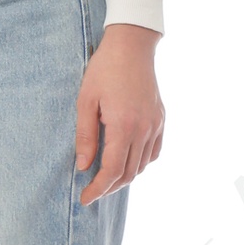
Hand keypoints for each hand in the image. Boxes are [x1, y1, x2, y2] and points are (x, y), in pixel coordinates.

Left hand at [76, 24, 163, 201]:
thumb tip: (83, 166)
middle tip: (92, 192)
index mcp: (123, 126)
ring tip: (106, 179)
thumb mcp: (85, 101)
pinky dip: (140, 163)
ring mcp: (155, 124)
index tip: (85, 198)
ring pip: (142, 165)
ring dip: (124, 177)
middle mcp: (144, 129)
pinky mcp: (160, 119)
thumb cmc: (104, 70)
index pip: (112, 170)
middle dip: (109, 188)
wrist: (131, 46)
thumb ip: (85, 136)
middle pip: (128, 173)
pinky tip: (126, 161)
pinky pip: (154, 152)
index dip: (98, 189)